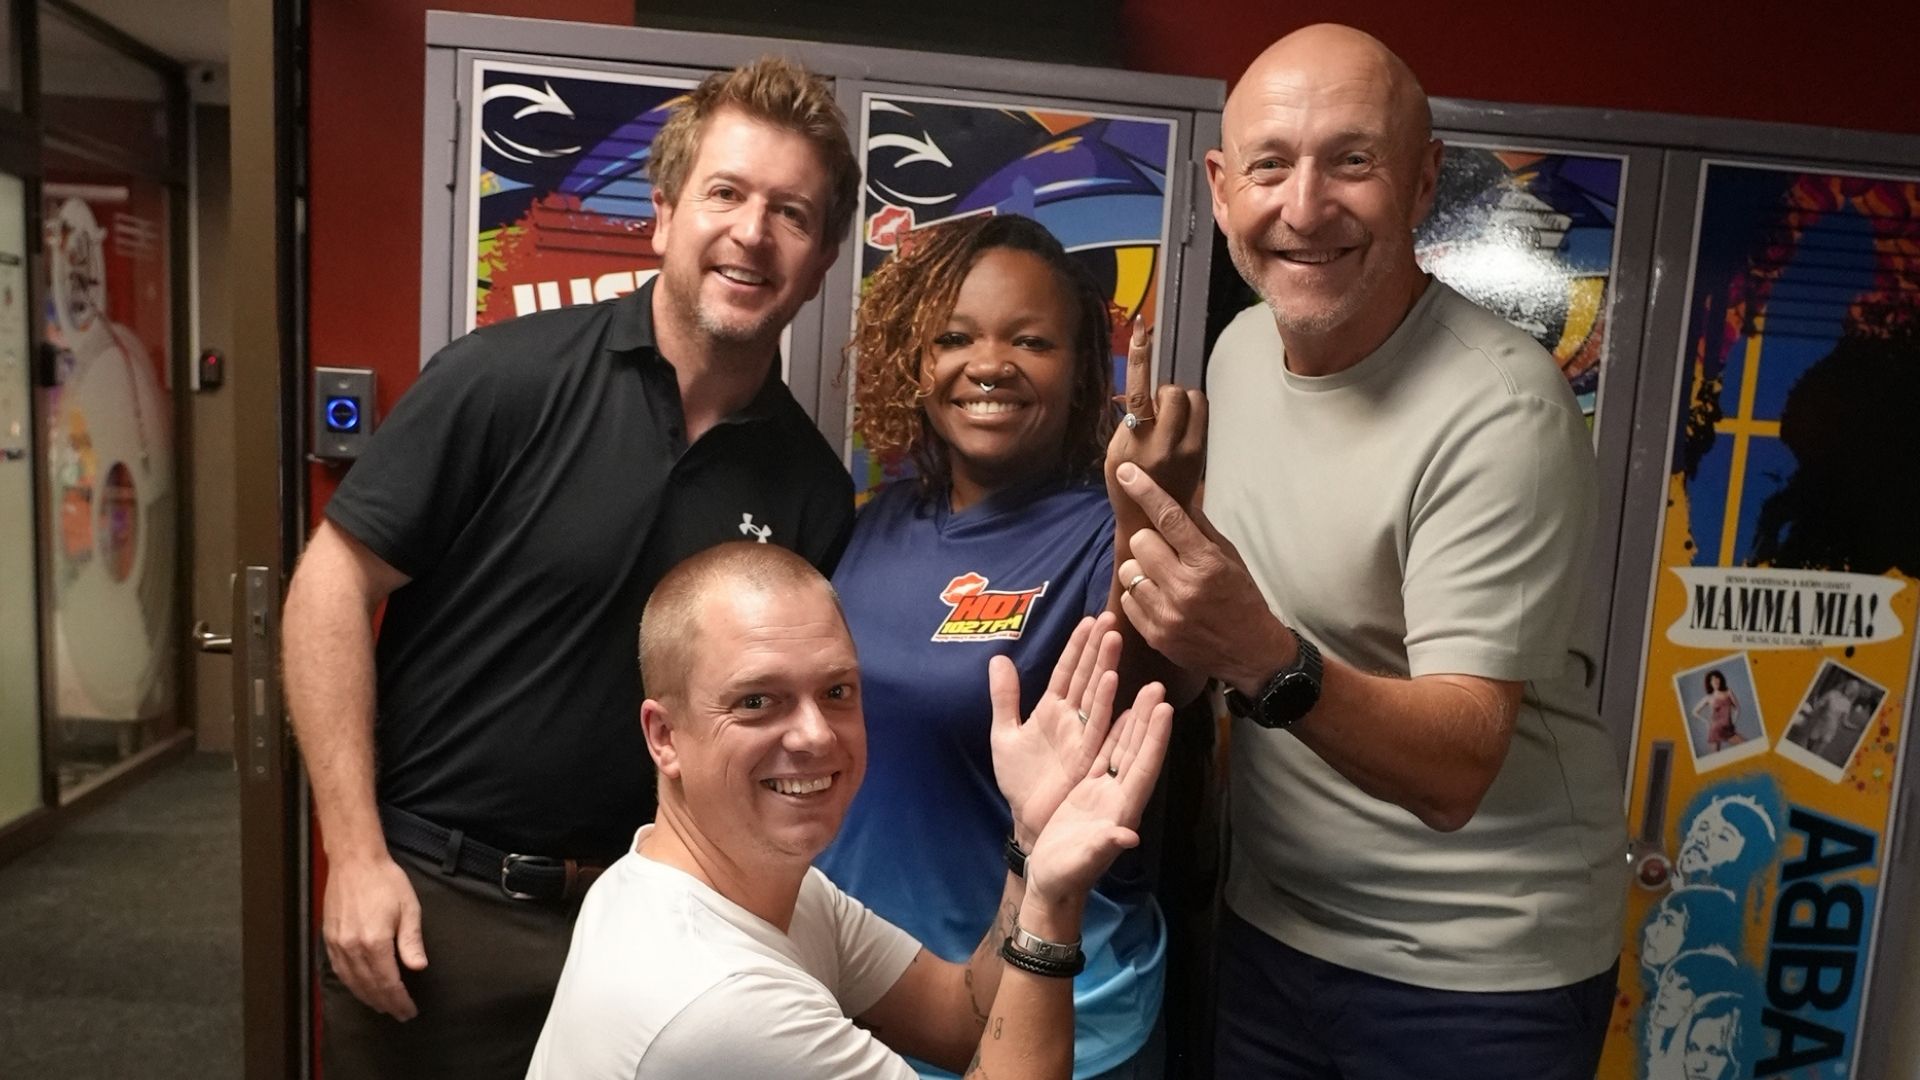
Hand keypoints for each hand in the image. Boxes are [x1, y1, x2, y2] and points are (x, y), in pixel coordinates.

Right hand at [322, 852, 428, 1019]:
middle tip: (399, 1014)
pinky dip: (351, 984)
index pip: (389, 983)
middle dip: (386, 1004)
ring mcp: (338, 944)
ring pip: (352, 982)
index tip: (409, 1010)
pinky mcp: (329, 939)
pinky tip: (359, 988)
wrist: (354, 861)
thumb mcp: (408, 908)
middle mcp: (352, 947)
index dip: (399, 1000)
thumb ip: (411, 941)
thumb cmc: (385, 881)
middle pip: (369, 987)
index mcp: (375, 942)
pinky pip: (339, 971)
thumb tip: (418, 967)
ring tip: (382, 1006)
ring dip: (367, 998)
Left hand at [990, 614, 1122, 847]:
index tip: (1090, 620)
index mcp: (1053, 711)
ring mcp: (1082, 737)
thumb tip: (998, 658)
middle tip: (1110, 619)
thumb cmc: (1020, 781)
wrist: (1026, 820)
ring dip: (1104, 668)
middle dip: (1097, 649)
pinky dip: (1105, 705)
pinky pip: (1098, 728)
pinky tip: (1112, 682)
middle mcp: (1073, 720)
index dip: (1077, 647)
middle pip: (1086, 677)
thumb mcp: (1003, 734)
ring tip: (1114, 641)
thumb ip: (1004, 697)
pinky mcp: (1085, 758)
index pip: (1067, 671)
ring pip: (1096, 697)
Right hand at [1024, 682, 1172, 903]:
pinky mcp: (1091, 792)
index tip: (1165, 710)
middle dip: (1149, 720)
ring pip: (1124, 749)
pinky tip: (1120, 713)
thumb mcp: (1083, 861)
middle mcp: (1120, 796)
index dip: (1155, 740)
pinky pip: (1106, 755)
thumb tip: (1130, 836)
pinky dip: (1114, 733)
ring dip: (1136, 721)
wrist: (1051, 883)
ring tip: (1146, 690)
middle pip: (1138, 751)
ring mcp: (1107, 793)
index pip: (1143, 768)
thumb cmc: (1066, 874)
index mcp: (1121, 810)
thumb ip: (1105, 846)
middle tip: (1158, 686)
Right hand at [1104, 316, 1207, 524]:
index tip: (1141, 329)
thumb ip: (1127, 421)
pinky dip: (1190, 413)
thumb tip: (1134, 394)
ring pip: (1193, 399)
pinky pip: (1201, 414)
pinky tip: (1179, 429)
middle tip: (1155, 410)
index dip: (1140, 356)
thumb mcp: (1115, 452)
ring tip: (1169, 420)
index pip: (1138, 391)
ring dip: (1180, 401)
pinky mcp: (1201, 453)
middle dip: (1164, 392)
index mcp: (1134, 441)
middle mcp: (1163, 444)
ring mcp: (1187, 449)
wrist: (1152, 520)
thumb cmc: (1126, 484)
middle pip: (1173, 391)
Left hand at [1113, 463, 1292, 692]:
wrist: (1252, 654)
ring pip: (1128, 570)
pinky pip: (1127, 599)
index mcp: (1207, 564)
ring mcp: (1167, 615)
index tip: (1127, 472)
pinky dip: (1139, 595)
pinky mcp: (1155, 635)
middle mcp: (1185, 588)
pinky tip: (1160, 599)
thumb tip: (1176, 500)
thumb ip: (1201, 531)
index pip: (1170, 518)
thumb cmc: (1242, 599)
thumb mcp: (1230, 559)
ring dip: (1142, 569)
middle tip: (1167, 553)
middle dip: (1151, 542)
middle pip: (1140, 542)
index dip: (1145, 491)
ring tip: (1163, 579)